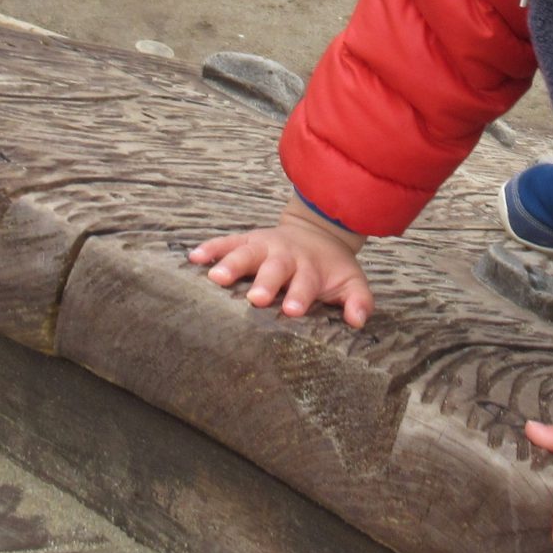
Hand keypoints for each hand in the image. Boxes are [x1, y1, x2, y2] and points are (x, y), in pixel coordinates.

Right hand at [189, 202, 373, 328]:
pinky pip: (226, 241)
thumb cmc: (331, 267)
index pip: (305, 283)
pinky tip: (194, 258)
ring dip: (231, 264)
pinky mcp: (246, 239)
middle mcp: (285, 256)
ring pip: (246, 253)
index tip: (292, 310)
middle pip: (274, 268)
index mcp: (310, 269)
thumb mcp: (351, 282)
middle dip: (264, 282)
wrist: (318, 231)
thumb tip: (357, 321)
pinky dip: (210, 248)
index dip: (299, 296)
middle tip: (255, 298)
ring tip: (215, 278)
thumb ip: (358, 301)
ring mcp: (264, 246)